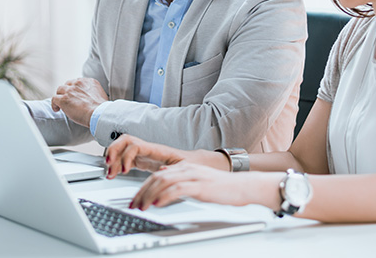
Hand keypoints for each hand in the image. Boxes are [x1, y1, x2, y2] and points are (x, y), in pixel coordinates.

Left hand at [50, 77, 107, 126]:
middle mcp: (79, 83)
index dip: (74, 89)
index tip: (75, 95)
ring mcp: (70, 90)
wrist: (99, 113)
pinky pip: (54, 99)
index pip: (77, 82)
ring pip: (59, 89)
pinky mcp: (64, 99)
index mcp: (89, 81)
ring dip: (60, 96)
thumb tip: (91, 99)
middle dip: (66, 91)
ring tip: (60, 104)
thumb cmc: (101, 109)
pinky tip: (57, 109)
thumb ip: (94, 93)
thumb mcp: (101, 95)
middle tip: (67, 99)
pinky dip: (54, 104)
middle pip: (67, 84)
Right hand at [105, 134, 187, 178]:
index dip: (126, 156)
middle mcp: (147, 149)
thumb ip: (173, 170)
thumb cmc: (189, 164)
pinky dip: (116, 165)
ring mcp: (143, 154)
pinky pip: (124, 159)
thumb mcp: (183, 168)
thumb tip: (162, 170)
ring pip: (122, 149)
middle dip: (113, 150)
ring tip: (109, 173)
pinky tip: (114, 174)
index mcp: (156, 149)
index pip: (135, 145)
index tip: (124, 170)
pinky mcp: (141, 161)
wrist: (193, 163)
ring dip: (113, 159)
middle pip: (124, 141)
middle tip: (108, 165)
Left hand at [128, 161, 282, 211]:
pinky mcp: (199, 186)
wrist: (241, 186)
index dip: (143, 187)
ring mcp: (193, 176)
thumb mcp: (197, 180)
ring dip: (150, 195)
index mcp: (184, 167)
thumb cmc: (221, 187)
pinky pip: (178, 190)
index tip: (135, 199)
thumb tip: (163, 175)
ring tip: (142, 207)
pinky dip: (165, 197)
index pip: (157, 175)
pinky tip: (158, 204)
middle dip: (142, 192)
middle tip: (133, 205)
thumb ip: (180, 177)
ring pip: (164, 182)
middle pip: (157, 178)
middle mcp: (186, 169)